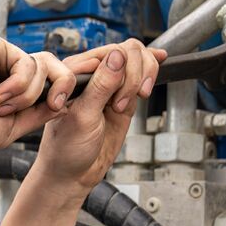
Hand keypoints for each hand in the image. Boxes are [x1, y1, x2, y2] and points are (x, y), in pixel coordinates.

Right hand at [0, 34, 76, 149]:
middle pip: (51, 65)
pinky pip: (25, 62)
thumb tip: (64, 104)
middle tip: (53, 103)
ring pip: (40, 66)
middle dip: (61, 84)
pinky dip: (18, 84)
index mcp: (11, 88)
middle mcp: (6, 71)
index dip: (59, 90)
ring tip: (2, 106)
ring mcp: (0, 57)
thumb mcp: (12, 126)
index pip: (45, 81)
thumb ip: (38, 114)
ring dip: (26, 94)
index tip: (59, 106)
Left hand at [31, 39, 165, 193]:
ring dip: (143, 77)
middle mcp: (92, 73)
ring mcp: (109, 84)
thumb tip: (118, 55)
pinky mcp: (122, 96)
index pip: (110, 51)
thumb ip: (101, 86)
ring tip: (132, 102)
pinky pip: (140, 75)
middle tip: (122, 105)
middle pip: (128, 51)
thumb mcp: (83, 117)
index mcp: (74, 73)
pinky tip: (158, 65)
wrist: (72, 174)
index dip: (123, 71)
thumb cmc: (66, 148)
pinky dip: (150, 73)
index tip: (119, 101)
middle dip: (134, 76)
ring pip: (137, 60)